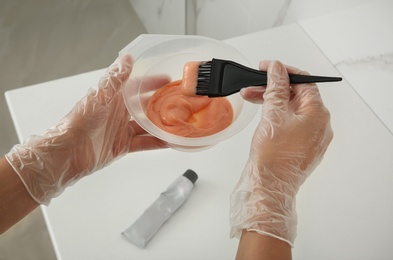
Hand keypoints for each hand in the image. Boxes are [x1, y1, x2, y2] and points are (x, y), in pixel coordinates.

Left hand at [5, 54, 168, 204]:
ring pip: (147, 125)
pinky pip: (144, 143)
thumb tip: (127, 57)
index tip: (168, 80)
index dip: (151, 82)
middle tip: (179, 102)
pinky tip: (170, 142)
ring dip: (161, 124)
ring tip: (179, 122)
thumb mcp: (100, 96)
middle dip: (161, 103)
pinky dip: (157, 142)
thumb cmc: (79, 122)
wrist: (67, 154)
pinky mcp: (122, 146)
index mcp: (113, 98)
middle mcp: (119, 113)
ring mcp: (121, 130)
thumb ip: (115, 78)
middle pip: (144, 106)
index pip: (136, 86)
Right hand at [230, 61, 332, 245]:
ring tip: (250, 98)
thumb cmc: (273, 158)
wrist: (269, 188)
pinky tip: (261, 114)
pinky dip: (275, 115)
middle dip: (273, 87)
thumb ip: (275, 88)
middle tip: (253, 83)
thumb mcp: (273, 115)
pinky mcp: (300, 146)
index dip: (283, 71)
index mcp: (318, 115)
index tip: (265, 67)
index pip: (304, 81)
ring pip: (291, 110)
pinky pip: (290, 123)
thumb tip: (277, 68)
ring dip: (271, 101)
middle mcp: (319, 125)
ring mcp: (310, 137)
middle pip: (297, 95)